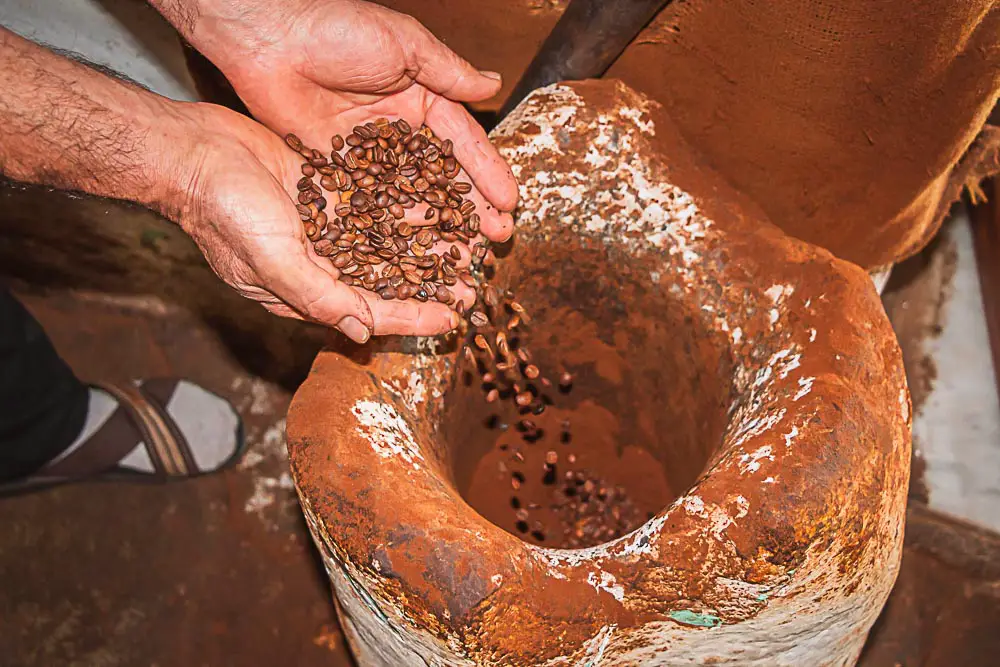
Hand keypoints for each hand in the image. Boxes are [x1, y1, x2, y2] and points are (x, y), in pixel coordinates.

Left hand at [155, 0, 517, 240]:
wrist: (268, 39)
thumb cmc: (336, 29)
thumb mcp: (403, 45)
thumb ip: (448, 72)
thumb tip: (494, 85)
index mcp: (422, 100)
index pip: (463, 143)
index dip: (488, 174)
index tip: (510, 203)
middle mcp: (400, 133)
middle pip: (442, 179)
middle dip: (470, 211)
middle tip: (496, 241)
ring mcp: (368, 157)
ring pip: (409, 198)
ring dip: (435, 228)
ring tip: (460, 257)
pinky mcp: (336, 173)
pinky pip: (369, 205)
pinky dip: (387, 229)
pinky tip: (407, 255)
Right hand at [163, 102, 469, 341]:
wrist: (192, 150)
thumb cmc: (222, 210)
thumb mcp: (271, 260)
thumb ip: (317, 296)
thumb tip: (361, 332)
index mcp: (304, 291)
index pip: (370, 311)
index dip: (413, 317)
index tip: (453, 318)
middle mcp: (318, 263)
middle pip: (387, 279)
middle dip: (429, 283)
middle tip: (473, 284)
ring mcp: (323, 226)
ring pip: (387, 240)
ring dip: (425, 243)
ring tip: (467, 242)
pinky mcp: (326, 191)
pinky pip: (375, 204)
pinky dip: (405, 206)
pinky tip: (436, 201)